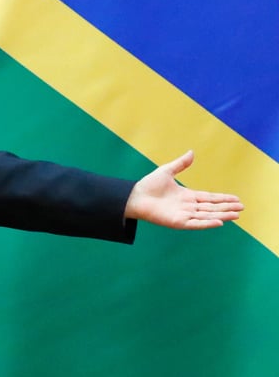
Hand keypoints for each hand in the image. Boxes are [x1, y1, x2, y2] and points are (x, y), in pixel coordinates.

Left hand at [124, 150, 242, 228]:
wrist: (134, 196)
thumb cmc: (148, 185)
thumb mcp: (167, 171)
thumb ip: (180, 164)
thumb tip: (191, 152)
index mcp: (187, 196)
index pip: (209, 198)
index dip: (223, 199)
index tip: (236, 199)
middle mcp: (187, 207)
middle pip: (211, 208)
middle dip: (226, 208)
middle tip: (242, 208)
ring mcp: (183, 215)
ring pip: (207, 216)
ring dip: (222, 215)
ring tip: (236, 214)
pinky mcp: (178, 222)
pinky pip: (196, 223)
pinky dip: (207, 223)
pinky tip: (219, 222)